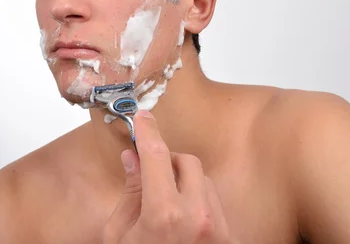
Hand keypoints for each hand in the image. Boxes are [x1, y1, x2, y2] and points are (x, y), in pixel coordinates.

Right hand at [103, 110, 233, 243]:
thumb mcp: (119, 235)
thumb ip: (129, 193)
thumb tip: (133, 157)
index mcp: (164, 214)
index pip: (156, 156)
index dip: (148, 132)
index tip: (143, 118)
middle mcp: (197, 217)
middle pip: (188, 162)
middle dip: (168, 162)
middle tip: (152, 176)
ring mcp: (218, 229)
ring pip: (205, 182)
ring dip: (186, 185)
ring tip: (168, 208)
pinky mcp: (229, 239)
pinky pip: (216, 205)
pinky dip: (199, 204)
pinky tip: (184, 223)